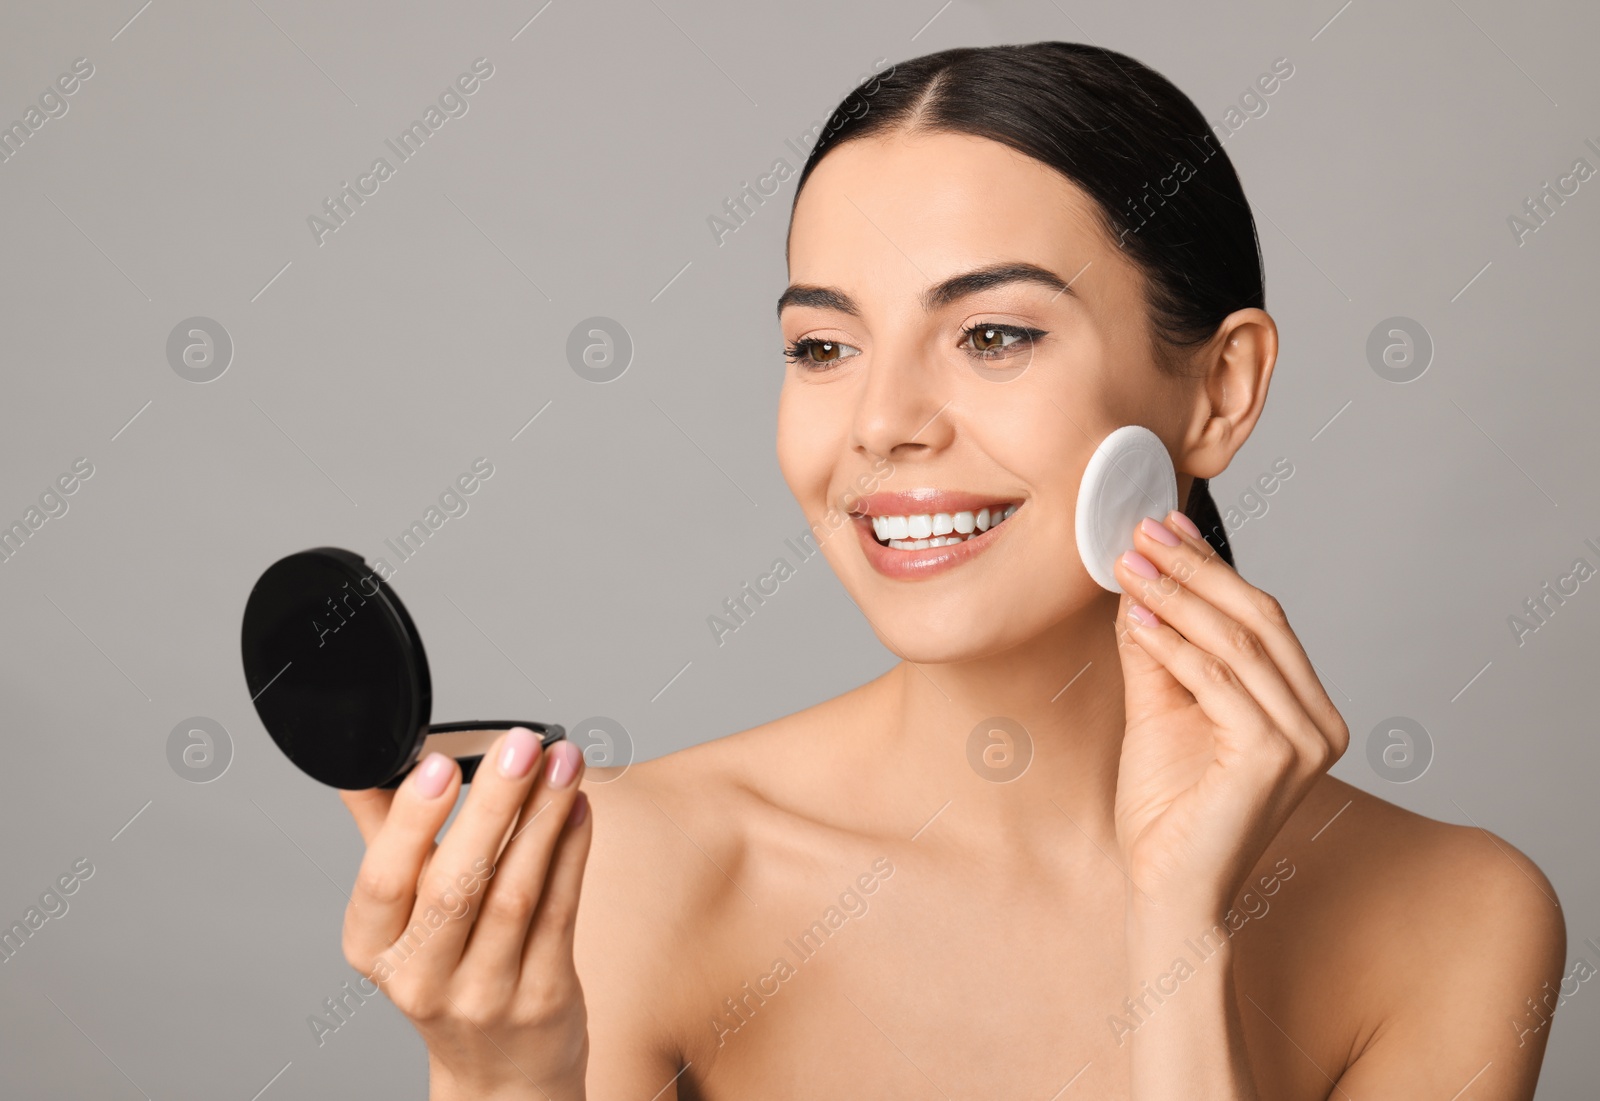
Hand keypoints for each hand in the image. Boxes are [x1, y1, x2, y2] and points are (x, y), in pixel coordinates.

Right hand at [338, 729, 592, 1099]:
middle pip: (456, 884)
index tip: (440, 763)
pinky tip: (579, 808)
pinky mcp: (543, 997)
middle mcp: (422, 978)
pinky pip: (559, 911)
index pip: (382, 882)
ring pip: (515, 894)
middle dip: (492, 806)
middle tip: (519, 744)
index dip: (409, 822)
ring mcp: (485, 994)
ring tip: (562, 761)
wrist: (498, 1072)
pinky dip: (572, 853)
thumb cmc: (446, 972)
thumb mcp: (400, 918)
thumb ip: (384, 838)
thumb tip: (362, 764)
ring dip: (543, 818)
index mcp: (374, 949)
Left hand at [1110, 511, 1348, 921]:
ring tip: (1129, 565)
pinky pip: (1217, 682)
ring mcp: (1305, 741)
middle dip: (1195, 569)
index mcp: (1307, 709)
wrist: (1166, 887)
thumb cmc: (1168, 809)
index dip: (1212, 567)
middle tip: (1141, 532)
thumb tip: (1141, 582)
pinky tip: (1135, 618)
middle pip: (1259, 619)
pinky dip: (1173, 644)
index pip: (1263, 619)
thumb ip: (1158, 650)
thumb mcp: (1160, 709)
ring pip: (1237, 643)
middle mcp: (1321, 723)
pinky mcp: (1275, 757)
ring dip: (1176, 596)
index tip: (1162, 527)